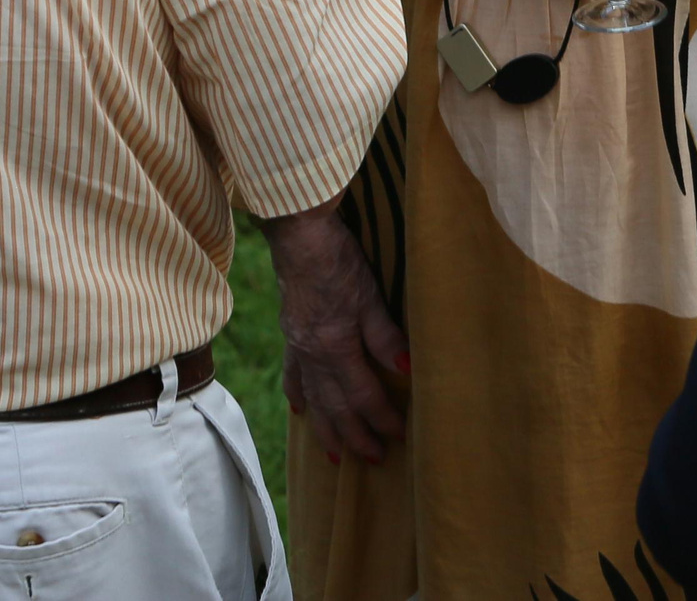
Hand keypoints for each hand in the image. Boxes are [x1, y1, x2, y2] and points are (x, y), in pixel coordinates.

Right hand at [265, 205, 406, 464]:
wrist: (299, 236)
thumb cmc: (340, 260)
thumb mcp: (370, 296)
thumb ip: (385, 335)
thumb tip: (405, 369)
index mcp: (335, 348)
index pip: (362, 395)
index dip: (381, 418)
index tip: (398, 437)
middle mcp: (313, 354)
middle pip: (335, 406)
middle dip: (355, 436)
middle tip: (373, 460)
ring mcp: (298, 346)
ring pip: (313, 397)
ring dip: (325, 427)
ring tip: (336, 454)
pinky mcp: (291, 333)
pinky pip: (293, 374)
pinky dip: (299, 395)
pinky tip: (301, 408)